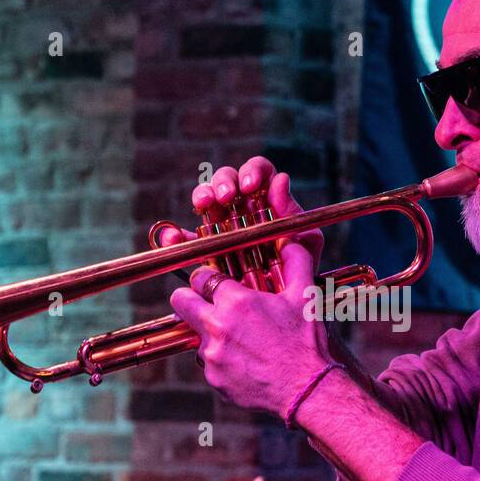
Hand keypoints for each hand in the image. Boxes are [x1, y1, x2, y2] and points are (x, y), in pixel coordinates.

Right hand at [156, 156, 322, 269]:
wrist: (282, 309)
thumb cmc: (299, 273)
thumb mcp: (305, 244)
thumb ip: (293, 214)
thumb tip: (280, 179)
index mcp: (268, 200)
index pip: (258, 172)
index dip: (253, 172)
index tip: (251, 186)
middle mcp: (243, 208)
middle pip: (227, 179)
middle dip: (224, 182)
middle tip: (227, 197)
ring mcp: (221, 225)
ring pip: (206, 198)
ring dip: (203, 195)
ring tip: (205, 205)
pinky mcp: (203, 247)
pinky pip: (185, 237)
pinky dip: (176, 234)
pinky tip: (175, 235)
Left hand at [171, 242, 331, 416]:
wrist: (306, 390)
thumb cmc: (306, 342)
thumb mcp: (304, 296)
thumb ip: (296, 261)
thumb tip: (290, 242)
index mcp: (235, 301)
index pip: (199, 276)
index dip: (206, 277)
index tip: (213, 282)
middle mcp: (217, 327)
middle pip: (180, 302)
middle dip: (189, 298)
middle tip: (205, 302)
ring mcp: (212, 356)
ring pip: (196, 336)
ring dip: (211, 334)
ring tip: (240, 340)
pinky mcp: (214, 379)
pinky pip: (209, 364)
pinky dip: (222, 361)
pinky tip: (246, 362)